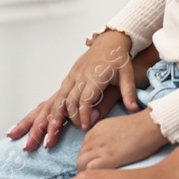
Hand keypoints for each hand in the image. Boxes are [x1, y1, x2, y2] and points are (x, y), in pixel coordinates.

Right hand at [5, 30, 137, 149]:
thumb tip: (133, 108)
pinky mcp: (69, 78)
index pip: (85, 99)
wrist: (109, 41)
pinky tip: (46, 120)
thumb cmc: (119, 58)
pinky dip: (50, 108)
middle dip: (64, 121)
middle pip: (67, 102)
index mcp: (94, 76)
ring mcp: (72, 77)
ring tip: (45, 133)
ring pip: (58, 99)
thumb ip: (129, 92)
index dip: (84, 114)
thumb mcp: (128, 74)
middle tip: (61, 137)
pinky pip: (56, 95)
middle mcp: (80, 77)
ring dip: (51, 117)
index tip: (86, 127)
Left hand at [76, 108, 166, 171]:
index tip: (97, 167)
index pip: (84, 148)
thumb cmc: (142, 128)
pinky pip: (89, 169)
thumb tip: (109, 150)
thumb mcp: (118, 128)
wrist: (150, 125)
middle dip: (85, 168)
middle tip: (96, 178)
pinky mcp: (108, 157)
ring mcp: (100, 147)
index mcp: (97, 129)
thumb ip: (109, 138)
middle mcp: (94, 137)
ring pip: (81, 163)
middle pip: (80, 156)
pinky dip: (92, 176)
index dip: (89, 159)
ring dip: (87, 173)